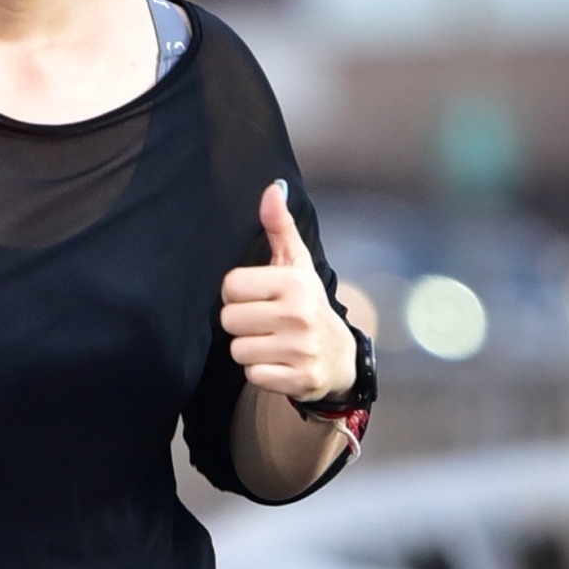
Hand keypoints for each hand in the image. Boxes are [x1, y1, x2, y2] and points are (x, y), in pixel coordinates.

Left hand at [221, 180, 362, 404]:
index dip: (237, 293)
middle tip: (263, 321)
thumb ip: (279, 227)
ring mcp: (300, 349)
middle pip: (229, 320)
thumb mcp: (296, 264)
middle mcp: (298, 314)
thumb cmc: (307, 304)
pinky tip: (278, 362)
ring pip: (238, 350)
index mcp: (294, 282)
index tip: (256, 296)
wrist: (338, 356)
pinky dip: (261, 372)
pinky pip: (253, 375)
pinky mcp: (299, 379)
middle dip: (241, 323)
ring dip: (249, 349)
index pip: (230, 286)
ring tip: (271, 342)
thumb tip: (272, 189)